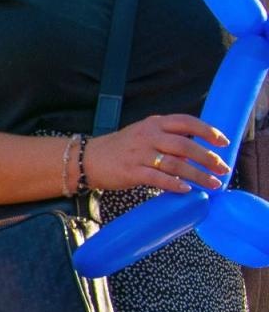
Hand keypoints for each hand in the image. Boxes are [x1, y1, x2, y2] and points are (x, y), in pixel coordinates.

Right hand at [85, 114, 228, 193]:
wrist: (88, 159)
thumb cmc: (120, 148)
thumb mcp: (144, 134)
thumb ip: (168, 138)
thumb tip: (197, 151)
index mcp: (153, 124)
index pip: (186, 122)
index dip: (207, 131)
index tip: (223, 142)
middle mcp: (148, 136)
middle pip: (185, 145)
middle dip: (208, 158)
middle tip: (222, 168)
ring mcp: (139, 154)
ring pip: (175, 164)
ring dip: (197, 175)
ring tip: (212, 184)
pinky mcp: (131, 171)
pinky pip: (158, 178)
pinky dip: (174, 184)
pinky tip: (186, 189)